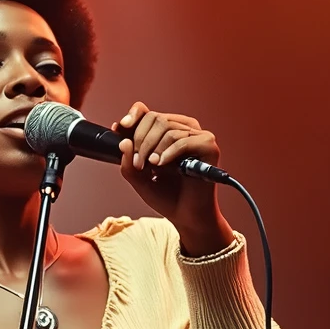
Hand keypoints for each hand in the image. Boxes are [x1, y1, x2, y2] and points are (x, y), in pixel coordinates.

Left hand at [112, 102, 232, 256]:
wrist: (186, 216)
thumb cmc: (166, 197)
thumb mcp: (138, 178)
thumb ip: (127, 161)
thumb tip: (124, 141)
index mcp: (167, 131)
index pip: (147, 112)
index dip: (132, 116)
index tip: (120, 128)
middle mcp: (184, 129)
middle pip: (155, 118)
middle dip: (140, 141)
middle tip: (139, 163)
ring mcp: (198, 137)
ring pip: (167, 128)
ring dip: (152, 148)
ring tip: (150, 167)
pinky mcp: (208, 147)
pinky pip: (182, 140)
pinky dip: (168, 152)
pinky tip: (162, 164)